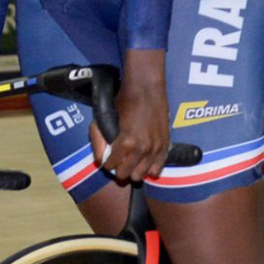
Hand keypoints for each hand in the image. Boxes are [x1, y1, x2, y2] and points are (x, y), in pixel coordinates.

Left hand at [92, 49, 170, 184]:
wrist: (146, 89)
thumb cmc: (123, 101)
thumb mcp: (102, 119)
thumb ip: (98, 142)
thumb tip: (99, 161)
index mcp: (126, 143)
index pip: (111, 166)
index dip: (107, 163)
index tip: (108, 159)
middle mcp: (142, 149)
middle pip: (127, 174)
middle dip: (120, 169)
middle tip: (119, 162)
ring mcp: (155, 148)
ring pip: (142, 174)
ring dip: (134, 170)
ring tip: (131, 163)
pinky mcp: (165, 145)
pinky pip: (158, 168)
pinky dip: (150, 168)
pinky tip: (144, 163)